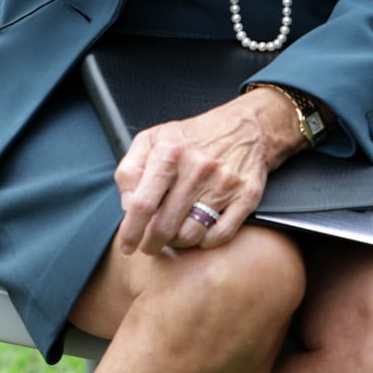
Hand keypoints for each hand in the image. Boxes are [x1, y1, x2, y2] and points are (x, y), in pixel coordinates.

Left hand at [113, 91, 305, 255]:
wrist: (245, 126)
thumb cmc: (194, 137)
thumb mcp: (152, 139)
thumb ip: (130, 170)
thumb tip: (127, 205)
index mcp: (170, 153)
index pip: (143, 203)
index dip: (131, 231)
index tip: (126, 246)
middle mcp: (197, 168)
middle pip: (165, 225)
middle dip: (152, 243)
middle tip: (150, 245)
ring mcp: (223, 184)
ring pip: (191, 234)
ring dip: (178, 242)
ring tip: (174, 234)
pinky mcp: (245, 197)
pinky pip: (220, 235)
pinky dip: (206, 241)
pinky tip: (200, 231)